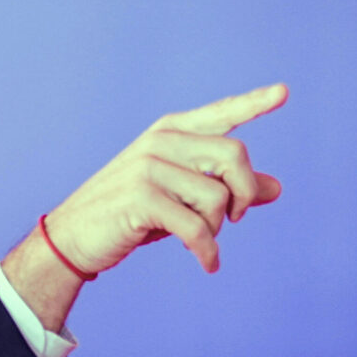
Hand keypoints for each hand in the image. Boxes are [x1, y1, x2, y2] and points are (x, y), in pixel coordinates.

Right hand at [45, 83, 287, 274]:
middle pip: (234, 155)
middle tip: (236, 218)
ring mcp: (149, 166)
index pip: (220, 113)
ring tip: (198, 239)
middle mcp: (161, 141)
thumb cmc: (131, 214)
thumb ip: (226, 187)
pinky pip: (196, 227)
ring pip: (217, 196)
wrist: (72, 236)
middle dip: (244, 193)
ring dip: (216, 227)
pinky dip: (207, 250)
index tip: (283, 92)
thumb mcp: (181, 197)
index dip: (253, 103)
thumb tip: (277, 188)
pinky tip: (207, 263)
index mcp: (170, 131)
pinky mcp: (142, 197)